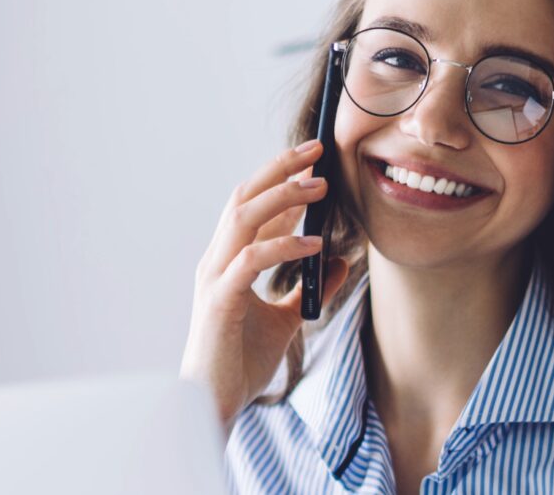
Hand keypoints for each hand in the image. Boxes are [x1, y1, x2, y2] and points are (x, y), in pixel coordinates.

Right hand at [179, 139, 350, 436]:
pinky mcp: (219, 301)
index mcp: (227, 261)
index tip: (314, 162)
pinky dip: (283, 246)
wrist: (215, 401)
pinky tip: (314, 244)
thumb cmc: (241, 361)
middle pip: (243, 198)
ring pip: (243, 218)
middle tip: (317, 151)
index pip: (252, 207)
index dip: (281, 181)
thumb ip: (308, 289)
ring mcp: (214, 278)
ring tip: (319, 186)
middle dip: (279, 170)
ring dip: (283, 196)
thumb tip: (339, 261)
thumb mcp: (287, 319)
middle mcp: (216, 261)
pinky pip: (251, 261)